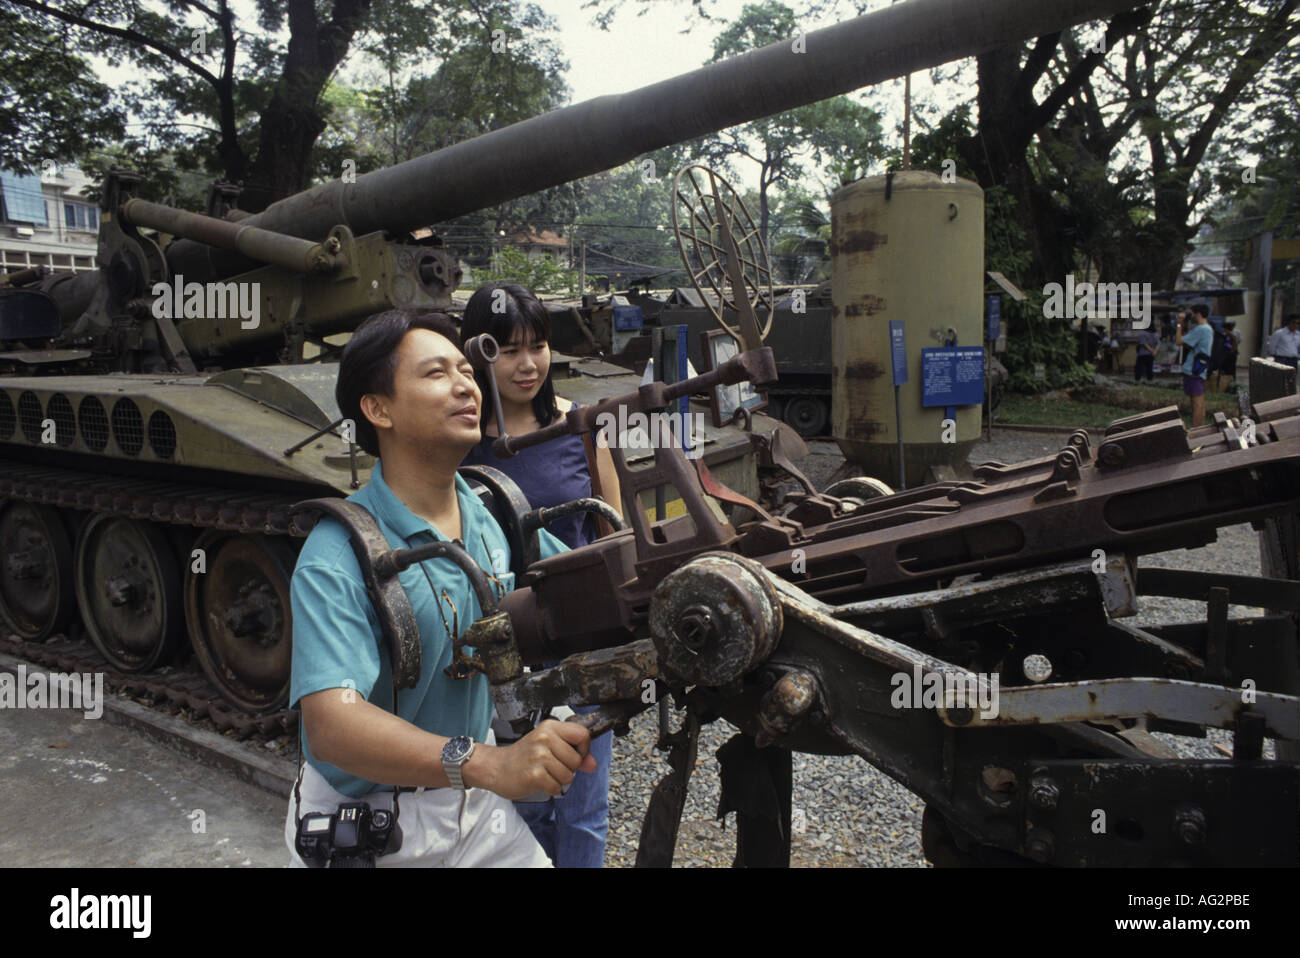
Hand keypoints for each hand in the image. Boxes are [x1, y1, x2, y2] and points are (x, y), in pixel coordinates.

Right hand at [476, 719, 595, 799]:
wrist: (496, 768)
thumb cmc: (523, 756)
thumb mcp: (548, 747)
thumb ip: (574, 753)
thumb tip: (592, 764)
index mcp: (550, 727)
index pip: (583, 734)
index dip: (584, 749)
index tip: (574, 755)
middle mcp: (545, 738)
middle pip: (577, 760)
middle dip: (569, 769)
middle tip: (551, 766)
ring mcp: (539, 756)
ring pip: (568, 776)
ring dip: (558, 780)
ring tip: (544, 773)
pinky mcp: (534, 775)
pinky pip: (556, 787)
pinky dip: (550, 789)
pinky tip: (539, 781)